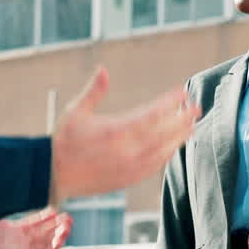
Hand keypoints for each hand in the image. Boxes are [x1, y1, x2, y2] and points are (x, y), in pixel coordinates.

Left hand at [0, 208, 72, 248]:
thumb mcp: (0, 215)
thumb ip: (9, 205)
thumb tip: (15, 191)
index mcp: (15, 231)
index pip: (35, 223)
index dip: (46, 217)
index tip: (54, 210)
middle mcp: (22, 242)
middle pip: (45, 233)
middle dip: (58, 225)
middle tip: (68, 217)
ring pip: (48, 243)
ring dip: (60, 235)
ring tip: (68, 225)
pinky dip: (55, 247)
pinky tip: (60, 236)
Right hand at [50, 67, 200, 201]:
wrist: (53, 175)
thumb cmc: (63, 141)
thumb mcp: (75, 111)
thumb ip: (94, 91)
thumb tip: (103, 69)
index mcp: (114, 130)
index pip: (151, 113)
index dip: (170, 102)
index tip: (182, 91)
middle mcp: (126, 150)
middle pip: (164, 133)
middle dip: (182, 118)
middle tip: (196, 107)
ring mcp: (129, 167)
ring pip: (163, 150)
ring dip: (179, 136)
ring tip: (191, 125)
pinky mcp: (128, 179)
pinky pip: (155, 166)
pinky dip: (167, 154)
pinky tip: (174, 146)